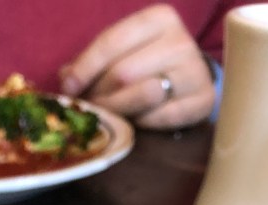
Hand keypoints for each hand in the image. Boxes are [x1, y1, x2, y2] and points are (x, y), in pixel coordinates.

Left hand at [59, 4, 214, 129]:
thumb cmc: (145, 65)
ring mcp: (195, 70)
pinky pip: (162, 117)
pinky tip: (138, 120)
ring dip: (119, 110)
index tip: (68, 88)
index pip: (112, 41)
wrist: (188, 80)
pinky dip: (144, 122)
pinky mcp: (202, 100)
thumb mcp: (121, 53)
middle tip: (89, 108)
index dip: (85, 68)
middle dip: (99, 94)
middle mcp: (180, 40)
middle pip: (124, 72)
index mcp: (158, 18)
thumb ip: (92, 62)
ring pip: (144, 94)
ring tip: (110, 114)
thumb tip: (65, 78)